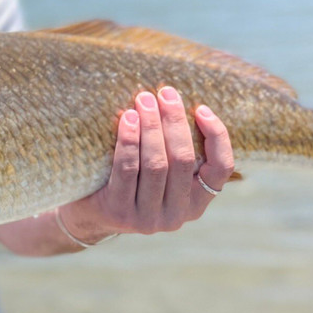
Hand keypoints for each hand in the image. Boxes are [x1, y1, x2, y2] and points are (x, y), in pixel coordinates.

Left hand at [60, 87, 234, 241]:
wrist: (90, 214)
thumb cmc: (132, 180)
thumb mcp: (162, 172)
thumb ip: (175, 149)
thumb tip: (178, 101)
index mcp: (196, 204)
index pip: (222, 169)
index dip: (217, 136)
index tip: (202, 108)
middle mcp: (177, 216)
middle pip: (183, 160)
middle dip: (175, 122)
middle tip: (166, 93)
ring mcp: (148, 219)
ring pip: (156, 165)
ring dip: (151, 127)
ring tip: (144, 100)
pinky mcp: (120, 213)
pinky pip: (127, 170)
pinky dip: (129, 141)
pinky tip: (128, 119)